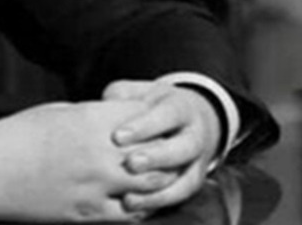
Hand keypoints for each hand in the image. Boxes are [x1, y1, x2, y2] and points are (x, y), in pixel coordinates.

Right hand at [0, 100, 176, 222]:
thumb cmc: (17, 137)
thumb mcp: (57, 113)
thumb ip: (93, 117)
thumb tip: (118, 122)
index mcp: (89, 121)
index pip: (144, 117)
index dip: (153, 117)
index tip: (153, 120)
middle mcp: (99, 153)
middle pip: (156, 152)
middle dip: (163, 150)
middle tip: (164, 149)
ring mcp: (95, 186)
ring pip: (150, 187)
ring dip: (157, 181)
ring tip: (154, 176)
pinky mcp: (87, 214)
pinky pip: (130, 214)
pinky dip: (139, 207)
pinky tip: (135, 199)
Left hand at [104, 80, 222, 213]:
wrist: (192, 118)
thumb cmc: (155, 105)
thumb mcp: (141, 93)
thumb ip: (123, 96)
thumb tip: (103, 104)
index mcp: (181, 108)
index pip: (166, 115)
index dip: (144, 126)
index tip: (118, 137)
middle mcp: (195, 136)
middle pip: (182, 148)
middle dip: (156, 158)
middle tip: (130, 164)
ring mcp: (197, 162)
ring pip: (186, 180)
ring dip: (158, 192)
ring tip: (129, 199)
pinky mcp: (193, 182)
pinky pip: (180, 197)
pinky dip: (159, 204)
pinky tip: (135, 208)